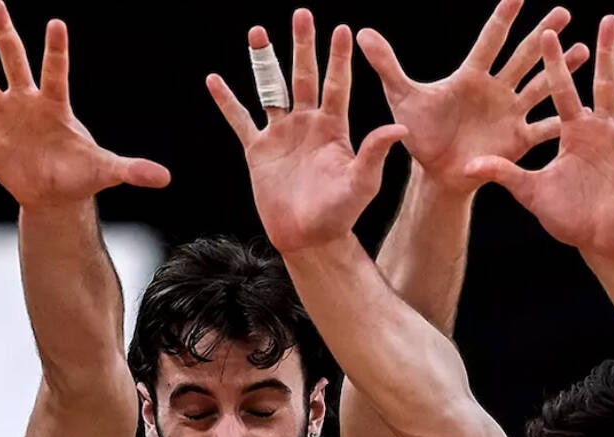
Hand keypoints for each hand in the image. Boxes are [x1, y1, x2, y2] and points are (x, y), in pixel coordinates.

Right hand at [0, 0, 168, 208]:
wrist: (53, 194)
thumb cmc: (80, 176)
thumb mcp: (106, 172)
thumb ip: (132, 170)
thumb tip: (165, 178)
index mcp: (55, 103)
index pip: (56, 70)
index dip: (56, 49)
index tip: (56, 23)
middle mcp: (26, 100)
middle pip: (13, 59)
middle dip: (3, 32)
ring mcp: (3, 113)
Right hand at [207, 11, 404, 252]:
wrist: (309, 237)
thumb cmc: (340, 214)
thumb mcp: (363, 183)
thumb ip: (375, 153)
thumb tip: (398, 127)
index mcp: (334, 128)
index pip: (338, 84)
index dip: (339, 58)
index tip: (341, 30)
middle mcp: (307, 124)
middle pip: (304, 76)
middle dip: (303, 45)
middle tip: (302, 14)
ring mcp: (281, 135)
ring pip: (270, 89)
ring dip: (264, 61)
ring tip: (258, 32)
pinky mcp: (258, 151)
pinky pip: (240, 120)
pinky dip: (227, 101)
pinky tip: (215, 80)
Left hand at [358, 0, 588, 193]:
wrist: (435, 174)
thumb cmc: (420, 133)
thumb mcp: (402, 98)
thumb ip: (386, 65)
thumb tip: (361, 33)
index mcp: (471, 76)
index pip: (489, 40)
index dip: (502, 17)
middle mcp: (497, 89)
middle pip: (522, 57)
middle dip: (542, 36)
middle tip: (562, 12)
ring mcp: (511, 113)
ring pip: (540, 86)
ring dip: (561, 69)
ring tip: (583, 49)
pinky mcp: (518, 140)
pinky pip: (542, 128)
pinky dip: (560, 120)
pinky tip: (582, 110)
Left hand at [465, 16, 613, 261]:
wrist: (594, 242)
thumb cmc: (566, 214)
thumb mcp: (529, 190)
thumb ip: (503, 173)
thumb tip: (470, 165)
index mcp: (573, 132)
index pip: (562, 91)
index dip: (556, 65)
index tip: (549, 33)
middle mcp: (600, 132)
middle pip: (603, 85)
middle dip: (606, 54)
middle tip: (609, 19)